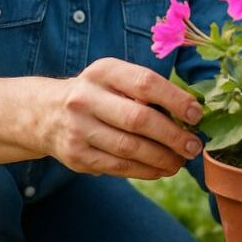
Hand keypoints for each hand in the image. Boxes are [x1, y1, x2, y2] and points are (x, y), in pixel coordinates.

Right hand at [44, 58, 203, 179]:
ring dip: (162, 158)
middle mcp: (86, 97)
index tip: (196, 115)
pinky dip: (145, 170)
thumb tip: (189, 113)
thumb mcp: (113, 79)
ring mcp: (78, 128)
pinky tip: (161, 169)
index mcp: (103, 71)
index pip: (145, 83)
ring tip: (181, 161)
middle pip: (138, 119)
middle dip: (173, 135)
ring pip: (129, 148)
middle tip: (194, 146)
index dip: (175, 99)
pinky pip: (118, 167)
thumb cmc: (96, 93)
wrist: (44, 113)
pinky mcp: (76, 156)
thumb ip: (145, 90)